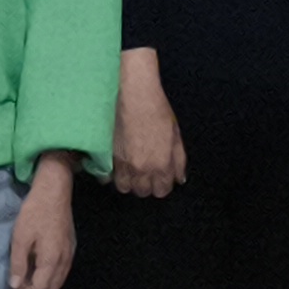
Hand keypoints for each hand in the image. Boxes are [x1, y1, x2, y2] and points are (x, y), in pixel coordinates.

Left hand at [7, 156, 78, 288]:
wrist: (54, 192)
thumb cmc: (35, 213)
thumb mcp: (20, 237)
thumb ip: (18, 263)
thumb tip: (15, 285)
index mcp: (51, 260)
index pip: (39, 288)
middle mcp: (64, 261)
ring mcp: (69, 254)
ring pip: (58, 282)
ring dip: (43, 288)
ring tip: (25, 286)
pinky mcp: (70, 248)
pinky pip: (61, 272)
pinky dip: (50, 279)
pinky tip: (38, 273)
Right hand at [109, 55, 184, 197]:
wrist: (135, 96)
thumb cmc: (158, 112)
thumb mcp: (176, 136)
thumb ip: (179, 161)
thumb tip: (179, 179)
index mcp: (161, 166)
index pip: (162, 191)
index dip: (162, 184)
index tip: (161, 176)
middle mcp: (142, 170)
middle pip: (143, 192)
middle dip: (147, 184)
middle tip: (147, 171)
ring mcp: (123, 164)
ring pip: (125, 188)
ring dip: (130, 181)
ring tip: (132, 170)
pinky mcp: (108, 156)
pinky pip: (108, 177)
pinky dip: (113, 175)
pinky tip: (118, 165)